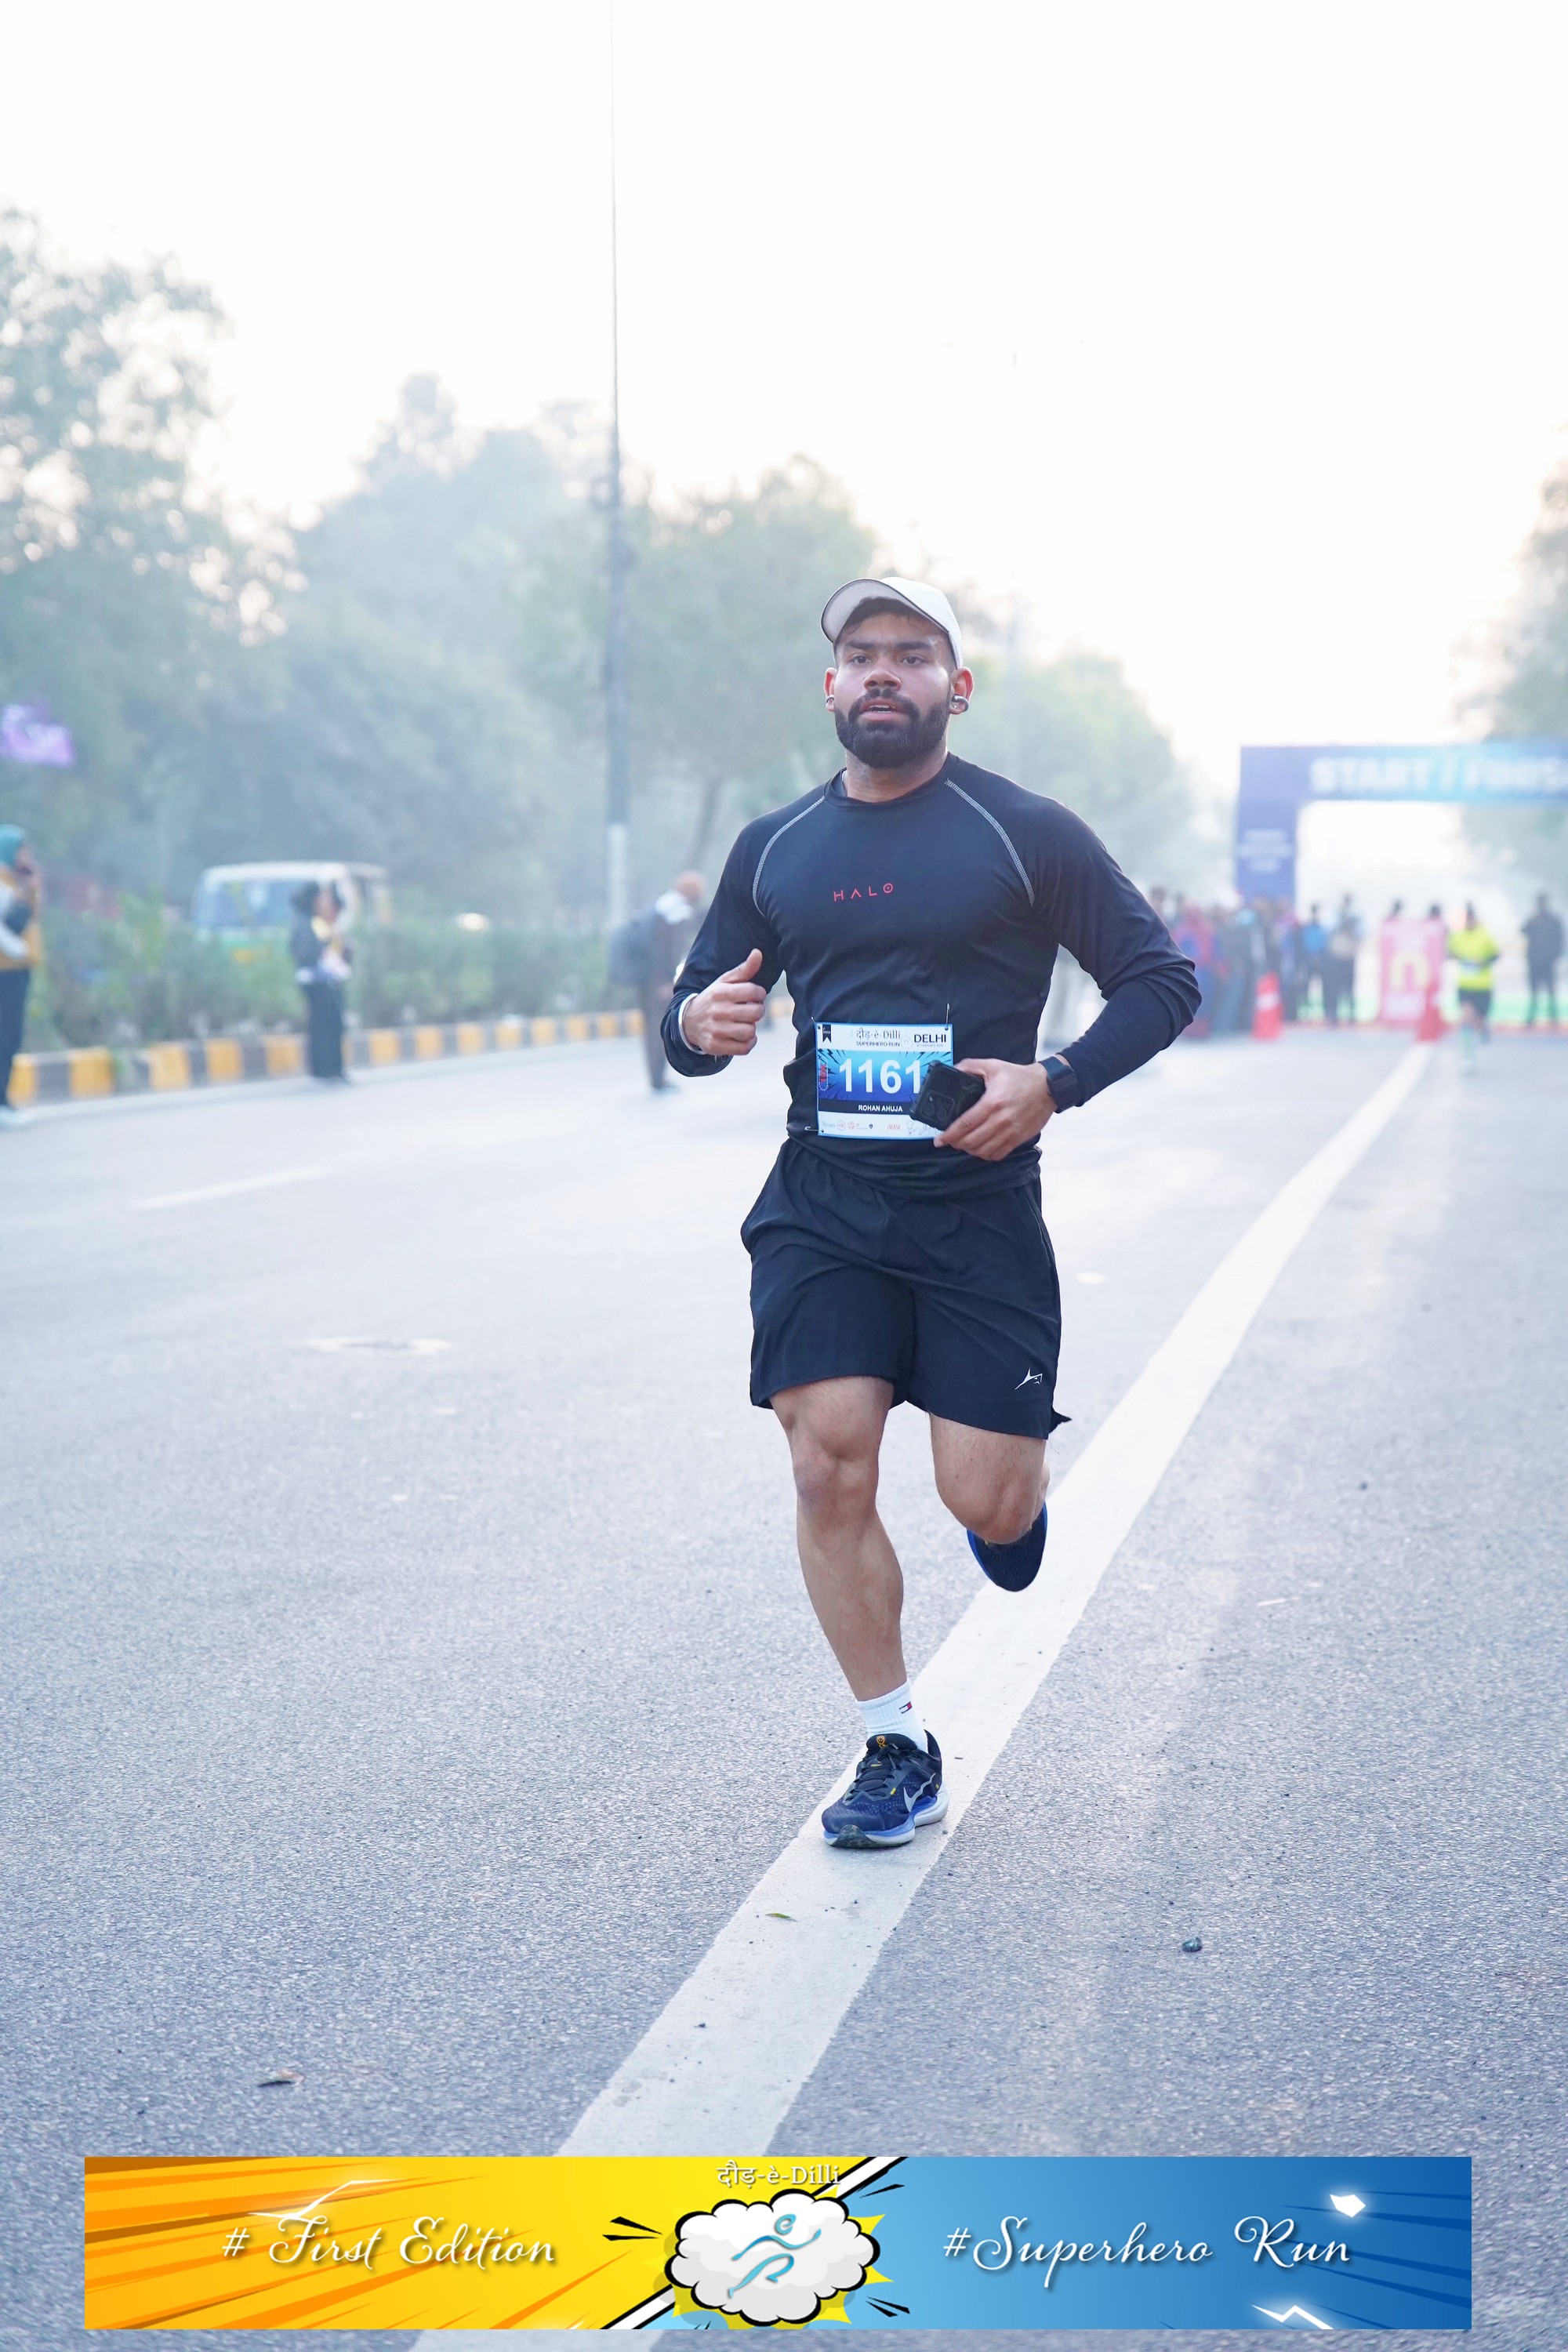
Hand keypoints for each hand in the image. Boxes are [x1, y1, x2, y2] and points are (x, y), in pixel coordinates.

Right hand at [680, 948, 766, 1056]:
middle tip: (749, 1010)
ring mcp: (716, 1030)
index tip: (753, 996)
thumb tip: (758, 953)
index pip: (754, 991)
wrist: (688, 1022)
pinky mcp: (716, 1046)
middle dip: (757, 1011)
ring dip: (751, 1028)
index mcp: (721, 992)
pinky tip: (743, 1036)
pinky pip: (744, 1048)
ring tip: (743, 1023)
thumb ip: (744, 969)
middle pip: (756, 1012)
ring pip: (750, 1031)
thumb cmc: (713, 999)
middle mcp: (718, 1011)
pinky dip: (748, 1043)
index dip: (759, 994)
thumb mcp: (725, 982)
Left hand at [934, 1057, 1056, 1159]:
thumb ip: (970, 1066)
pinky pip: (998, 1154)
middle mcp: (1001, 1120)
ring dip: (969, 1150)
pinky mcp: (1018, 1139)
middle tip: (949, 1141)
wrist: (1048, 1086)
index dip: (949, 1135)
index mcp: (992, 1102)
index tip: (939, 1140)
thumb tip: (953, 1070)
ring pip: (983, 1151)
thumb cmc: (1020, 1077)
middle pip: (971, 1141)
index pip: (965, 1124)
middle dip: (956, 1143)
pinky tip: (981, 1148)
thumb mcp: (993, 1065)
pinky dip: (986, 1155)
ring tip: (964, 1144)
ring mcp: (1010, 1132)